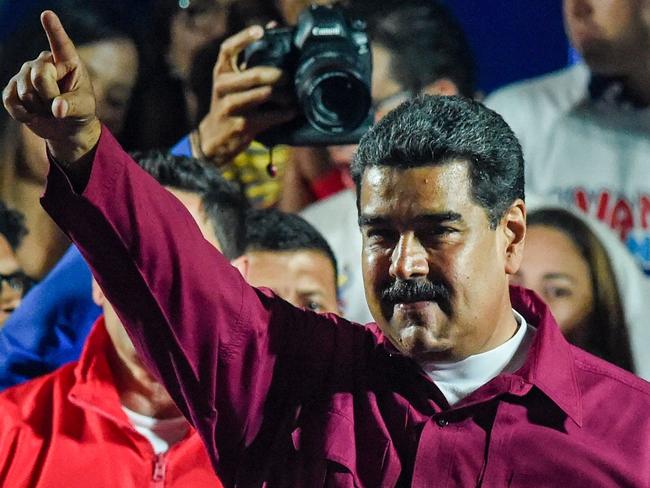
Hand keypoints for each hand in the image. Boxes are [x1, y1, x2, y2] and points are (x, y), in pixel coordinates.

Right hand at [2, 10, 99, 162]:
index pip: (61, 44)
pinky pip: (11, 100)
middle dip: (50, 97)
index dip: (53, 30)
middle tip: (59, 105)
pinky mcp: (12, 88)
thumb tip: (57, 109)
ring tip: (48, 109)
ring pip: (26, 91)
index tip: (47, 14)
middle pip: (40, 76)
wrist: (65, 127)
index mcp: (68, 61)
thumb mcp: (83, 108)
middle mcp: (44, 62)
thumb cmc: (80, 111)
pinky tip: (32, 115)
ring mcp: (26, 73)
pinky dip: (22, 113)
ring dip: (39, 108)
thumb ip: (71, 105)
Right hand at [195, 25, 296, 164]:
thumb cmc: (230, 104)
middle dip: (278, 76)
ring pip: (265, 94)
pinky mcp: (242, 125)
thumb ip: (248, 59)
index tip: (261, 31)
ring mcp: (231, 106)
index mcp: (221, 72)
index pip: (228, 49)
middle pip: (255, 74)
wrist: (214, 137)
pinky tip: (292, 111)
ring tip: (293, 97)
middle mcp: (222, 87)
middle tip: (290, 78)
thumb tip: (272, 26)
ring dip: (285, 96)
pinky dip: (284, 113)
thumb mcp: (231, 82)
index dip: (244, 38)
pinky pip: (270, 116)